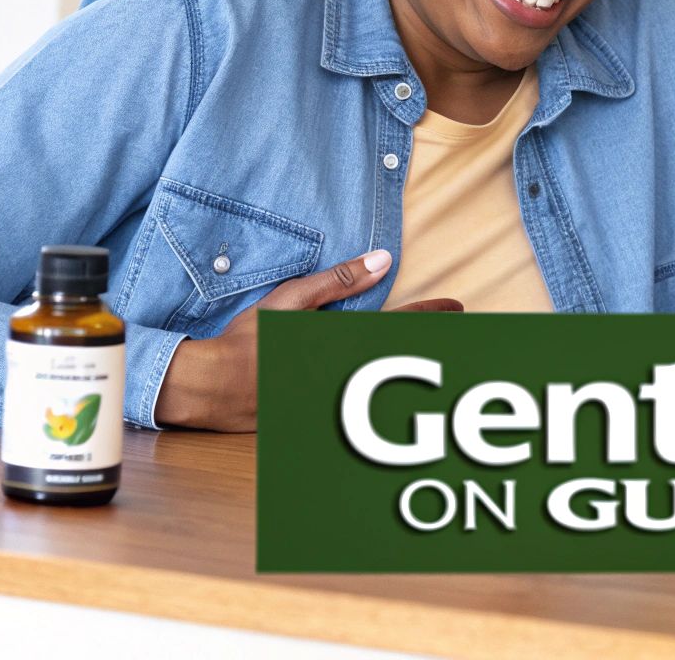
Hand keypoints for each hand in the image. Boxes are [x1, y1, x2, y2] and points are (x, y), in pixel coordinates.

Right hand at [154, 249, 460, 431]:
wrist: (214, 389)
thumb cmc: (248, 340)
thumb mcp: (292, 300)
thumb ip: (339, 281)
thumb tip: (382, 259)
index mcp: (343, 342)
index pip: (402, 325)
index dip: (433, 315)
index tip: (458, 307)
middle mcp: (347, 373)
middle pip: (404, 358)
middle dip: (433, 344)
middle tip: (460, 331)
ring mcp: (337, 398)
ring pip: (387, 382)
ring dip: (411, 368)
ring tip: (437, 356)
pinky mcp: (324, 415)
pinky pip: (362, 400)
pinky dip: (381, 391)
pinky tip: (391, 387)